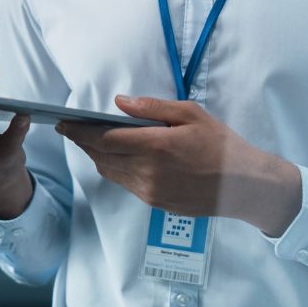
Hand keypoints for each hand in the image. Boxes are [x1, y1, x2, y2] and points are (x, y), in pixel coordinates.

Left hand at [56, 94, 301, 235]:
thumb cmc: (221, 145)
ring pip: (110, 172)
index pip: (103, 139)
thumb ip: (152, 108)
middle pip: (101, 156)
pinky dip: (114, 169)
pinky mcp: (155, 203)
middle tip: (71, 128)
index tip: (63, 122)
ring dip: (97, 156)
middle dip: (83, 142)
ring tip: (91, 141)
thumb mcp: (190, 114)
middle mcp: (147, 172)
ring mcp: (150, 191)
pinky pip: (125, 184)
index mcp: (155, 146)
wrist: (244, 185)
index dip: (79, 131)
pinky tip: (117, 157)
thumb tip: (119, 103)